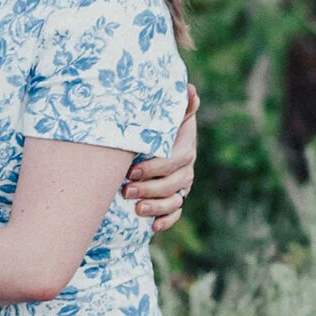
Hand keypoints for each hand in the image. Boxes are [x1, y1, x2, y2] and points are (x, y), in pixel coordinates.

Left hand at [123, 86, 198, 235]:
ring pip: (175, 201)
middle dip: (150, 189)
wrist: (160, 139)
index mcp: (184, 150)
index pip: (173, 162)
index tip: (131, 171)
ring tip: (136, 210)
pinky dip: (166, 221)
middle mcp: (186, 170)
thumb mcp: (169, 116)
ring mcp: (182, 187)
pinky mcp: (176, 200)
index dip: (154, 168)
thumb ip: (179, 105)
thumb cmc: (161, 126)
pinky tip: (152, 227)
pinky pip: (176, 214)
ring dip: (156, 208)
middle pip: (173, 184)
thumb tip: (189, 88)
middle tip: (126, 191)